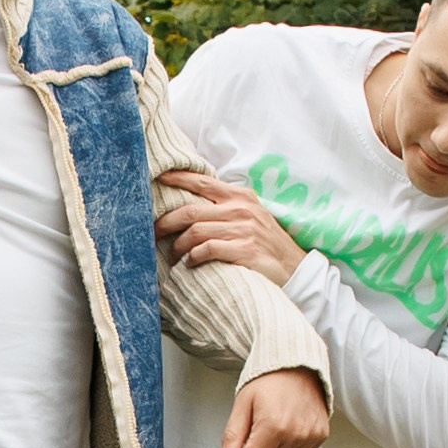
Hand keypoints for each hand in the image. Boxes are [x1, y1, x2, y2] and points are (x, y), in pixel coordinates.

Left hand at [157, 170, 304, 286]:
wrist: (294, 269)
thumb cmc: (265, 243)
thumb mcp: (250, 215)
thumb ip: (225, 206)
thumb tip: (190, 204)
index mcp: (240, 196)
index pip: (202, 182)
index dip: (177, 179)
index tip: (157, 180)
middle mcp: (241, 210)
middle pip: (190, 211)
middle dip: (165, 223)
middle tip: (153, 233)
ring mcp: (243, 230)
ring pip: (195, 232)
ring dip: (177, 247)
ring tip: (172, 256)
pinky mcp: (244, 250)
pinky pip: (206, 250)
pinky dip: (193, 258)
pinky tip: (190, 264)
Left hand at [216, 367, 329, 447]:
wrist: (298, 364)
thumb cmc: (269, 380)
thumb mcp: (243, 403)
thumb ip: (233, 436)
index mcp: (274, 426)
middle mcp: (296, 434)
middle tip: (252, 431)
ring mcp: (311, 436)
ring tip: (270, 428)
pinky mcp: (320, 436)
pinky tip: (284, 431)